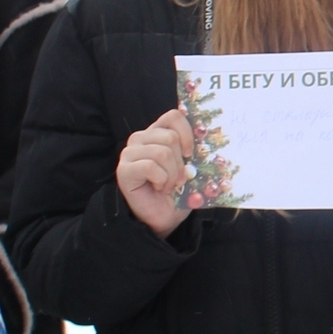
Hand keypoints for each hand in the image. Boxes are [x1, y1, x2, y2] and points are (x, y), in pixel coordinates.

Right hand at [117, 109, 195, 235]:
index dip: (187, 133)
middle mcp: (140, 139)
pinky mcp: (124, 170)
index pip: (173, 116)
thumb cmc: (178, 192)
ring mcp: (129, 153)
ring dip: (172, 174)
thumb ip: (193, 149)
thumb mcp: (190, 167)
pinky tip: (158, 188)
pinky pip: (150, 166)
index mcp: (157, 133)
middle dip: (180, 162)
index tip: (190, 153)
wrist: (165, 217)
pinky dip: (161, 181)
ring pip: (162, 152)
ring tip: (168, 185)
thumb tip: (208, 136)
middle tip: (179, 179)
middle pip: (170, 137)